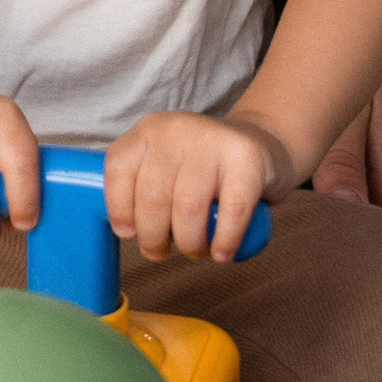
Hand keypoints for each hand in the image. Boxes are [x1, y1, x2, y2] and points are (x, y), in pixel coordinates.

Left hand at [105, 110, 287, 266]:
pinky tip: (222, 252)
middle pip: (153, 196)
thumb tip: (125, 231)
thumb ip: (141, 186)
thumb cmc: (205, 168)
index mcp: (150, 130)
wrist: (263, 145)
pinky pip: (231, 211)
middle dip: (153, 237)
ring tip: (195, 250)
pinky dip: (224, 240)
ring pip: (188, 207)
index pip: (118, 169)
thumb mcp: (167, 163)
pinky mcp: (248, 159)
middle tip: (161, 251)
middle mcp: (178, 129)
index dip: (119, 208)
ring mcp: (214, 141)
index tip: (129, 233)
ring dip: (189, 242)